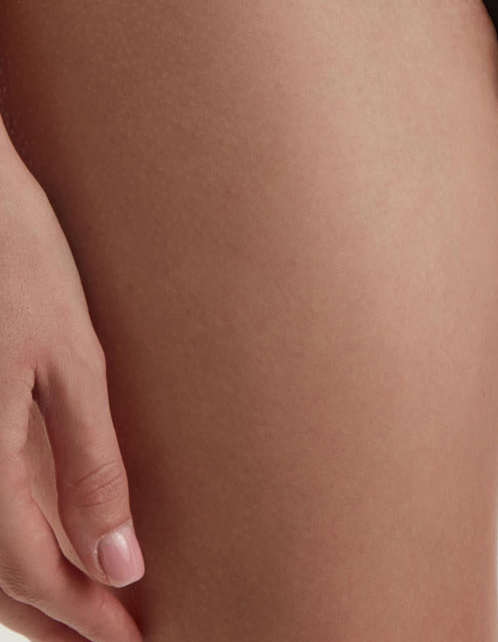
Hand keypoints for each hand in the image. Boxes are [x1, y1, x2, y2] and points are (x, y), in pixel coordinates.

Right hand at [0, 135, 143, 640]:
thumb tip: (121, 563)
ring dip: (39, 587)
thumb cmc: (15, 257)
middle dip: (62, 618)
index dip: (89, 618)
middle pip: (7, 575)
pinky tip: (54, 538)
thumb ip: (91, 462)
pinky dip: (19, 540)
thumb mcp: (69, 356)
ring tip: (91, 613)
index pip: (38, 574)